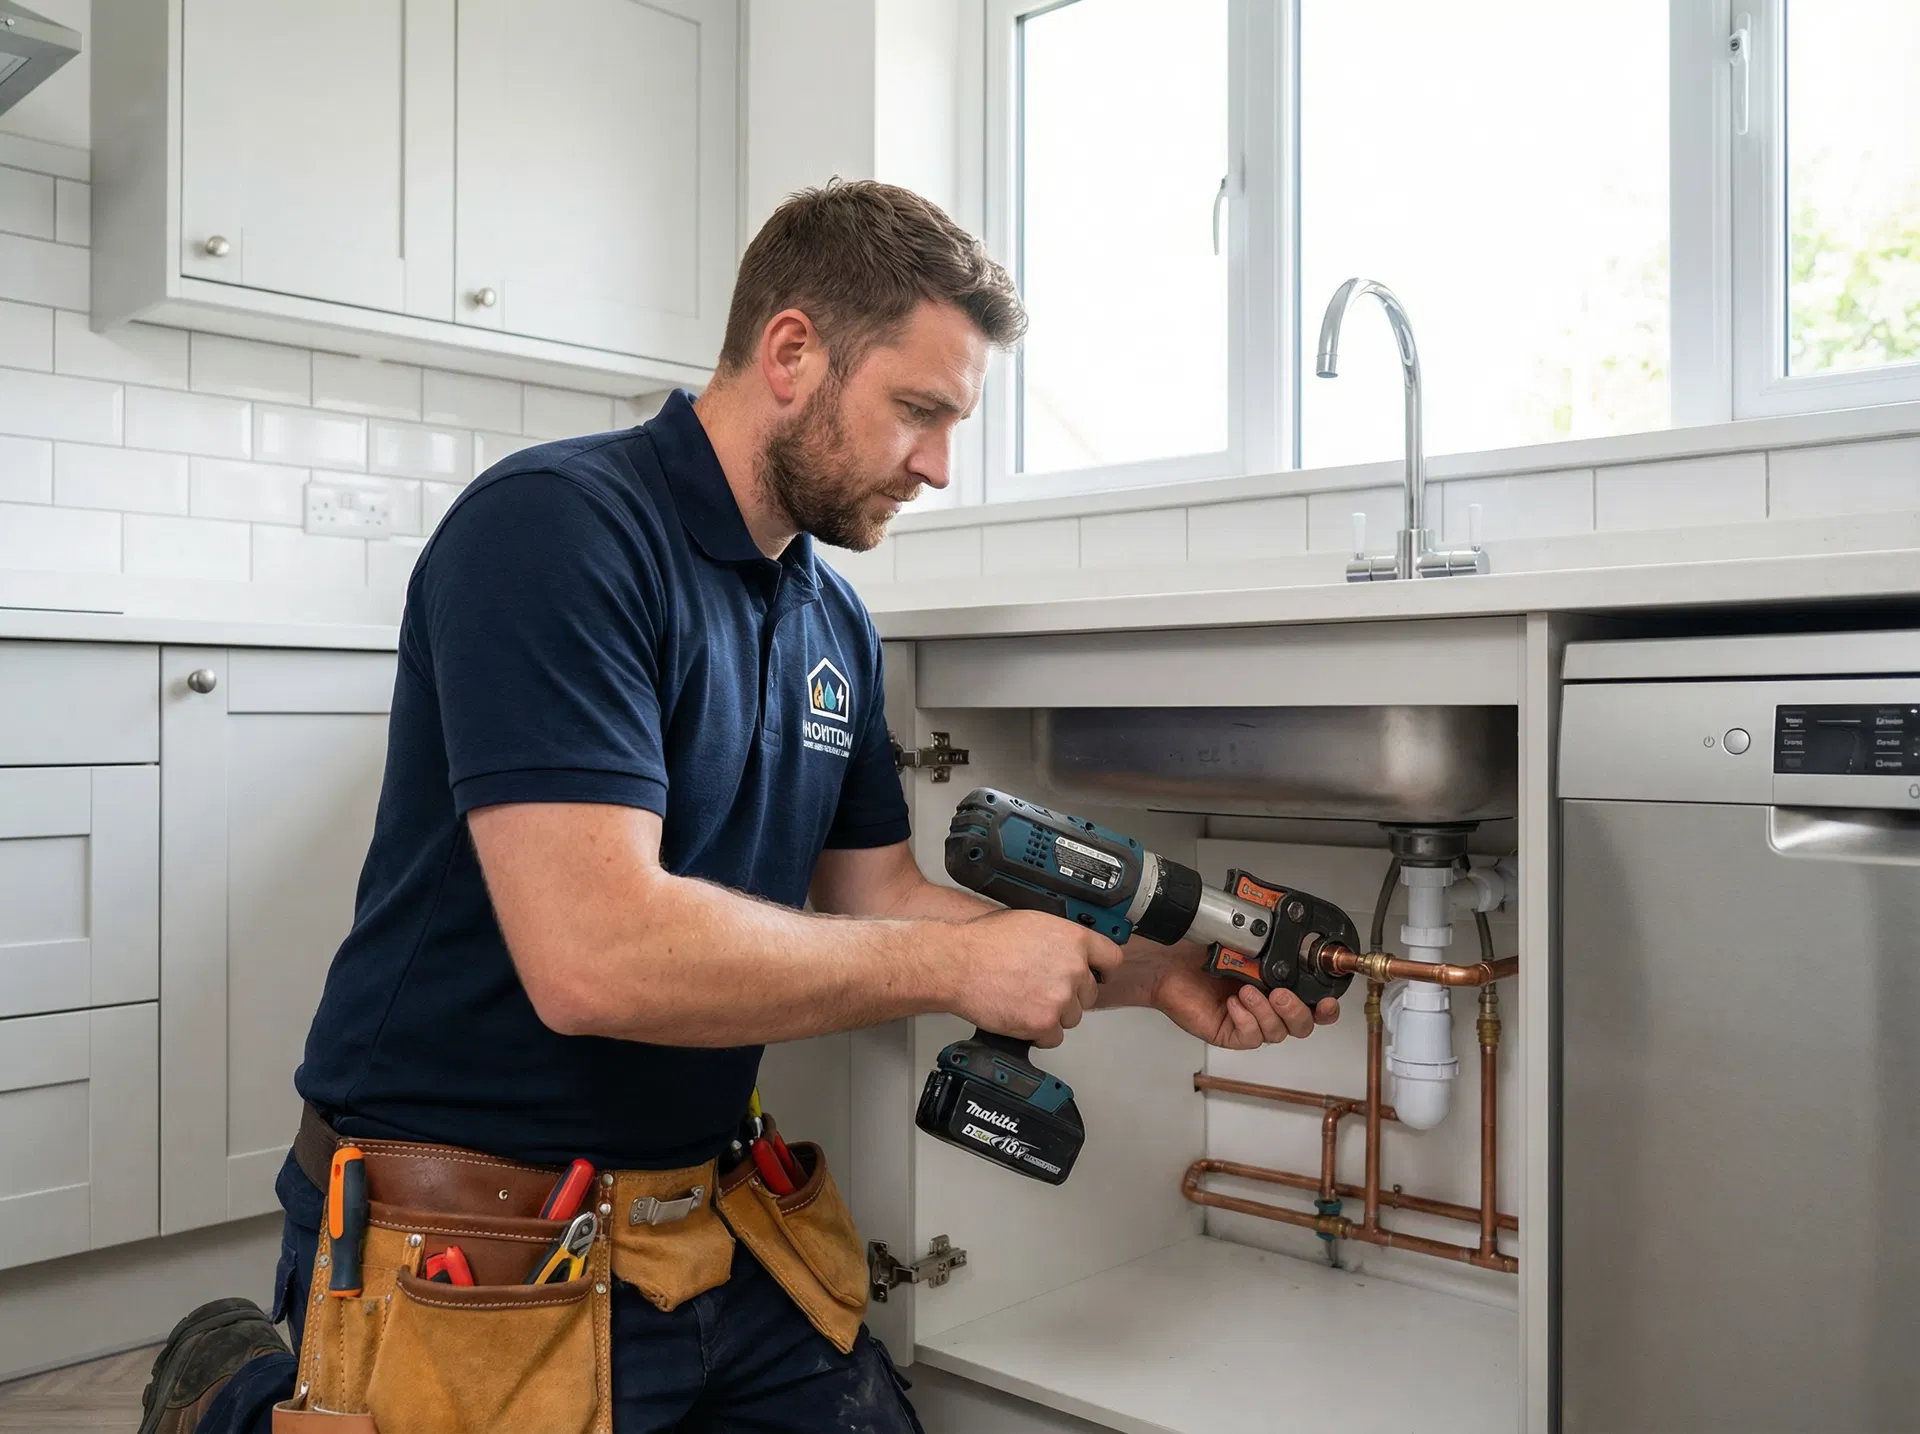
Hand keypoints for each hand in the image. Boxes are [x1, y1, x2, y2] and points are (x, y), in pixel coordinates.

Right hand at [948, 909, 1122, 1047]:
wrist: (957, 964)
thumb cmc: (984, 942)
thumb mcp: (1031, 922)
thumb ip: (1059, 938)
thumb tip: (1069, 950)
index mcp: (1073, 939)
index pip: (1111, 959)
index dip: (1103, 970)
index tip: (1098, 975)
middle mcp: (1073, 968)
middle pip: (1089, 994)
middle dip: (1069, 995)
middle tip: (1041, 989)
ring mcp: (1061, 998)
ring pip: (1072, 1017)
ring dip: (1053, 1014)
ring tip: (1024, 999)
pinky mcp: (1044, 1023)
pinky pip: (1053, 1037)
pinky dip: (1037, 1033)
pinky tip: (1019, 1015)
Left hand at [1147, 945, 1339, 1048]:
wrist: (1166, 963)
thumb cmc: (1199, 951)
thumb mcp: (1240, 941)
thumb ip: (1267, 940)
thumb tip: (1289, 928)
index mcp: (1277, 983)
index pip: (1314, 1003)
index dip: (1327, 1007)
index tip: (1329, 1001)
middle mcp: (1267, 1005)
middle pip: (1303, 1025)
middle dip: (1298, 1011)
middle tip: (1280, 994)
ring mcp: (1250, 1022)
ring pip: (1278, 1032)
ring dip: (1267, 1012)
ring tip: (1247, 991)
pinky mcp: (1231, 1034)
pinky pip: (1251, 1037)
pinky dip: (1246, 1021)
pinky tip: (1233, 1004)